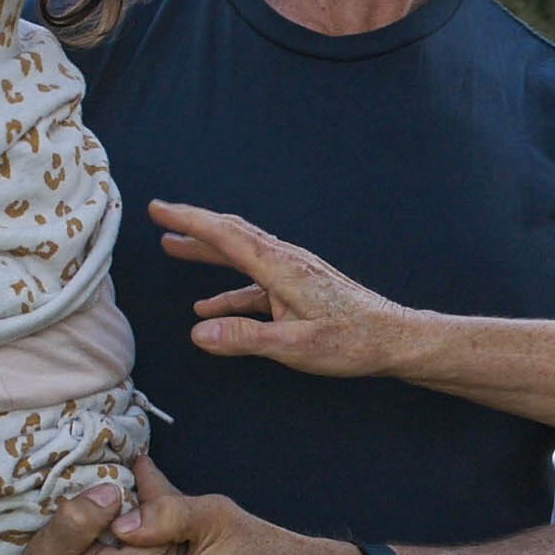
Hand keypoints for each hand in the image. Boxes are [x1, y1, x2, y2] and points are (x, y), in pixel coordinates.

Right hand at [154, 200, 426, 377]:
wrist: (395, 339)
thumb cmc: (353, 341)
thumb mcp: (295, 345)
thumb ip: (245, 337)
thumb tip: (198, 332)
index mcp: (281, 267)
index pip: (225, 235)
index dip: (188, 220)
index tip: (158, 210)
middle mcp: (286, 261)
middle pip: (231, 236)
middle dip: (193, 226)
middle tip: (160, 218)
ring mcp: (294, 273)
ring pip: (241, 255)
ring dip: (207, 253)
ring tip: (175, 249)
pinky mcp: (300, 288)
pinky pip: (255, 284)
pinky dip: (229, 290)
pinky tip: (210, 307)